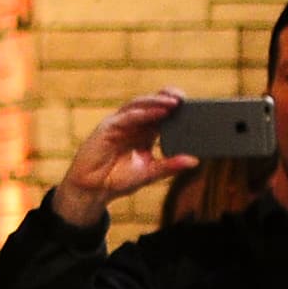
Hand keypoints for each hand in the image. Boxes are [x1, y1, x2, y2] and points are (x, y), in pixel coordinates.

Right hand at [49, 92, 196, 225]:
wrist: (93, 190)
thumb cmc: (118, 180)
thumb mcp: (150, 173)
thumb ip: (170, 166)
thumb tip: (195, 161)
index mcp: (144, 132)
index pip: (161, 113)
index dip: (175, 106)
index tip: (191, 105)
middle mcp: (132, 125)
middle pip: (151, 104)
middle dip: (167, 97)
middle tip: (184, 98)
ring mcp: (119, 124)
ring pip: (139, 105)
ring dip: (156, 102)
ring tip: (173, 102)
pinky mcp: (107, 128)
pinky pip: (126, 117)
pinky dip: (142, 113)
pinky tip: (156, 112)